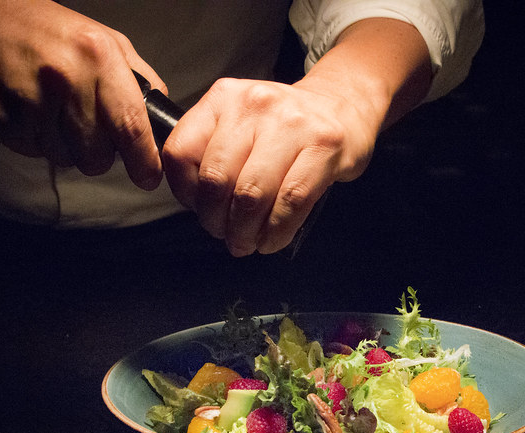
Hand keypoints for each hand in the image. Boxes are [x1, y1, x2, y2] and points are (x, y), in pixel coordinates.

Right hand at [0, 0, 164, 188]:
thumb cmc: (48, 30)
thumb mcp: (106, 40)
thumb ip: (138, 80)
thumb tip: (159, 123)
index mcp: (96, 58)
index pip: (130, 127)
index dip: (143, 162)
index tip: (148, 177)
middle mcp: (63, 80)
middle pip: (97, 157)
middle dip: (99, 153)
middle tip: (87, 127)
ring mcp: (27, 103)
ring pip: (65, 160)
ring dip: (65, 145)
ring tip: (52, 109)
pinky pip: (32, 153)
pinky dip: (35, 139)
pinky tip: (28, 109)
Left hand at [162, 78, 378, 255]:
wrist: (343, 107)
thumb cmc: (286, 127)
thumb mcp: (240, 124)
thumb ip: (213, 153)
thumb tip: (199, 207)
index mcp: (223, 98)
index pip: (181, 153)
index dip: (186, 193)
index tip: (200, 209)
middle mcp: (254, 105)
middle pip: (217, 180)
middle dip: (217, 222)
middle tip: (227, 235)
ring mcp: (291, 124)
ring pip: (251, 195)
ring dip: (246, 232)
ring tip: (249, 242)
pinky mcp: (323, 147)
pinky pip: (290, 202)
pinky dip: (277, 231)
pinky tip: (273, 239)